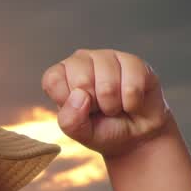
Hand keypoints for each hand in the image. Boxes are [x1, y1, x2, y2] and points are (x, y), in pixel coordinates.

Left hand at [40, 49, 176, 159]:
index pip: (53, 80)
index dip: (66, 101)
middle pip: (81, 80)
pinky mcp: (133, 61)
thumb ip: (71, 120)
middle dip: (94, 105)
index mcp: (60, 75)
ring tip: (115, 106)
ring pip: (108, 84)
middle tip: (99, 109)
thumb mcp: (81, 133)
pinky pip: (132, 86)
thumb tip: (79, 95)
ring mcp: (107, 57)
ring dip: (114, 105)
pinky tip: (130, 102)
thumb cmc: (104, 129)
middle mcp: (81, 61)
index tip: (78, 110)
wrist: (137, 133)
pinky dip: (132, 103)